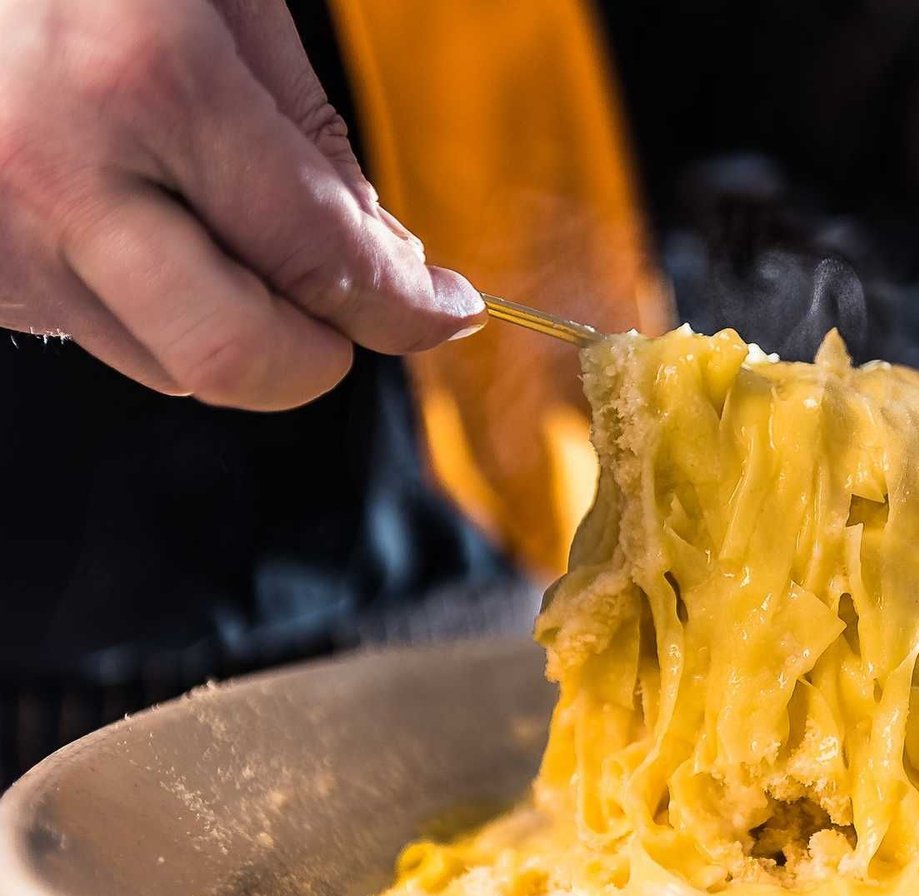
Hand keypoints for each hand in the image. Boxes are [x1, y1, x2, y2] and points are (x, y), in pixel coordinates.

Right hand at [0, 0, 484, 409]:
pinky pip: (100, 333)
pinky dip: (155, 305)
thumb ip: (310, 132)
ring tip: (217, 222)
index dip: (408, 306)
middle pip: (236, 359)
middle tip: (350, 306)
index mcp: (145, 82)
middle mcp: (62, 176)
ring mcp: (2, 238)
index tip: (447, 310)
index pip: (319, 257)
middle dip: (320, 355)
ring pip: (169, 363)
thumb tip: (386, 257)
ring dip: (234, 325)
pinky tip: (139, 218)